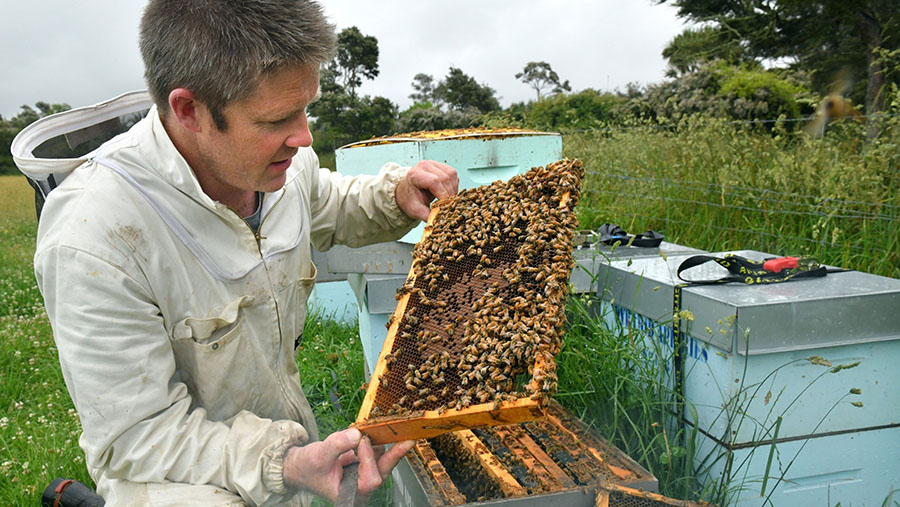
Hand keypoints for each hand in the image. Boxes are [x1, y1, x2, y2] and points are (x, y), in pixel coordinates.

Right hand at [282, 428, 414, 502]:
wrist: (299, 466)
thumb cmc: (307, 467)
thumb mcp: (319, 454)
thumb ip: (338, 445)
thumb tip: (357, 434)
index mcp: (350, 494)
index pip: (370, 479)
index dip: (369, 459)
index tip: (362, 440)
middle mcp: (359, 489)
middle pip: (382, 472)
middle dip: (394, 455)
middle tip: (408, 441)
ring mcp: (362, 478)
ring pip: (381, 463)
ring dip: (385, 446)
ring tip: (390, 429)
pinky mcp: (362, 467)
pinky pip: (375, 455)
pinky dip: (376, 443)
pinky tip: (378, 431)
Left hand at [395, 160, 458, 220]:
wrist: (406, 190)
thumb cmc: (409, 198)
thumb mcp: (415, 210)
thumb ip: (428, 216)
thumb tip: (440, 222)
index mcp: (415, 174)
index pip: (434, 181)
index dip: (443, 194)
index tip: (446, 206)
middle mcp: (425, 166)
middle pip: (445, 178)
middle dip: (450, 194)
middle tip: (450, 206)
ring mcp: (433, 164)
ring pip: (451, 175)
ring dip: (453, 189)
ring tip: (448, 200)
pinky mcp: (440, 166)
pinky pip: (453, 174)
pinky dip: (453, 185)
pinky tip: (448, 193)